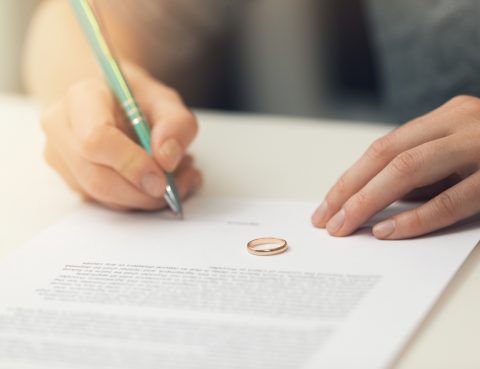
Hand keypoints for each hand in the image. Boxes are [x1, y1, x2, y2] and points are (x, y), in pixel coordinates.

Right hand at [41, 65, 200, 210]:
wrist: (113, 103)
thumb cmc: (137, 99)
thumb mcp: (166, 101)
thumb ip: (176, 124)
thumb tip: (166, 159)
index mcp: (82, 98)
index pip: (96, 139)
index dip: (132, 164)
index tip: (162, 178)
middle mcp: (62, 129)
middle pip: (97, 177)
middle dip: (142, 192)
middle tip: (177, 187)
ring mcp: (61, 159)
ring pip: (103, 196)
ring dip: (145, 198)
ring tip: (176, 180)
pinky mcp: (72, 181)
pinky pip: (106, 203)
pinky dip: (139, 201)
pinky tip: (160, 183)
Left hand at [312, 95, 479, 238]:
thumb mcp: (460, 154)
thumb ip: (423, 172)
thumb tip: (375, 200)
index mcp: (447, 117)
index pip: (384, 147)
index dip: (349, 179)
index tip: (327, 206)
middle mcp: (459, 123)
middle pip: (387, 156)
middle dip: (349, 191)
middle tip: (326, 221)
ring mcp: (479, 145)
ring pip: (408, 169)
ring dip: (368, 201)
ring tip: (344, 227)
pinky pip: (450, 201)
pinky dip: (414, 218)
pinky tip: (386, 231)